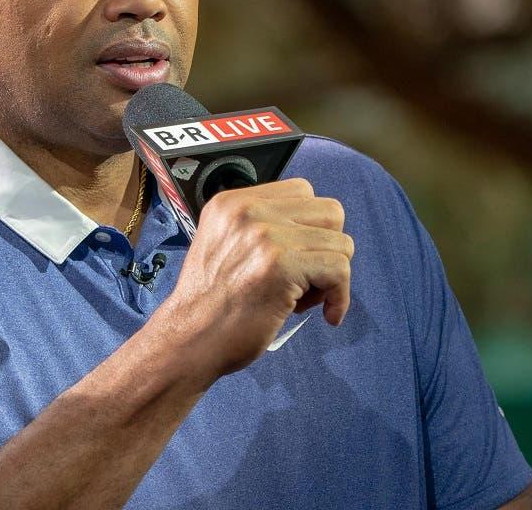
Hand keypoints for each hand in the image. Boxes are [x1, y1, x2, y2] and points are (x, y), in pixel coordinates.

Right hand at [154, 178, 353, 377]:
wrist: (190, 339)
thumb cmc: (211, 305)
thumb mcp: (224, 244)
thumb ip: (260, 228)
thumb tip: (313, 230)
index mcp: (232, 203)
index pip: (302, 192)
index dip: (310, 228)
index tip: (299, 258)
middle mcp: (249, 211)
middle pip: (329, 211)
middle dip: (328, 247)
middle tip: (306, 279)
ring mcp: (265, 236)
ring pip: (340, 242)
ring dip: (332, 276)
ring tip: (303, 299)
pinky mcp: (281, 265)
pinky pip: (340, 269)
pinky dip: (341, 297)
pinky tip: (327, 314)